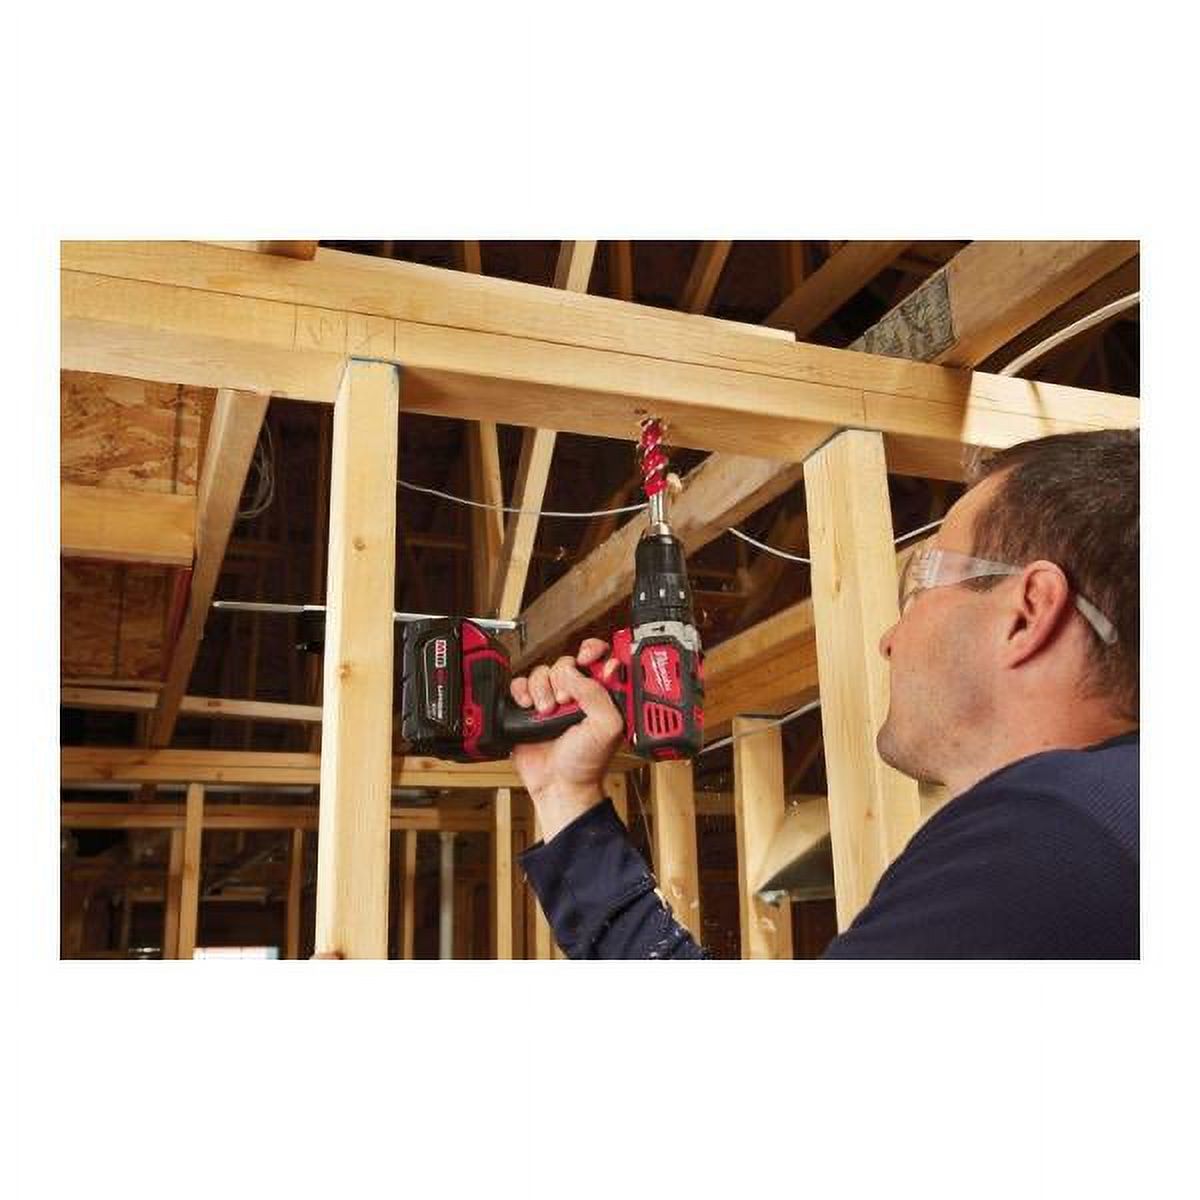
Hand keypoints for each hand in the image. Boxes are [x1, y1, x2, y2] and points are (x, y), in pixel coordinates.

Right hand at [510, 637, 623, 840]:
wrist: (559, 785)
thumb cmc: (587, 762)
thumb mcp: (607, 726)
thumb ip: (597, 694)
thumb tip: (575, 671)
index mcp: (601, 694)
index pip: (599, 657)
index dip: (592, 651)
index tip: (586, 658)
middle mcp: (577, 693)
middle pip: (565, 662)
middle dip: (563, 679)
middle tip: (565, 702)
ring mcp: (551, 699)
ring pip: (541, 672)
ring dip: (542, 690)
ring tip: (547, 712)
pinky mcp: (528, 707)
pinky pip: (519, 684)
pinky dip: (521, 692)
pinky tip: (528, 707)